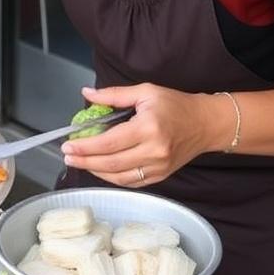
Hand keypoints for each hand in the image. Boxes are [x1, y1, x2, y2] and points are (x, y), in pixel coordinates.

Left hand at [60, 84, 219, 186]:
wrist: (205, 124)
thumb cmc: (176, 105)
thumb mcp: (145, 92)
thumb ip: (114, 94)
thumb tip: (87, 94)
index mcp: (148, 128)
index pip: (109, 142)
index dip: (85, 146)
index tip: (68, 145)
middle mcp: (154, 151)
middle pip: (111, 163)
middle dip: (85, 161)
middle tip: (68, 156)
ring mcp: (158, 167)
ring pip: (119, 177)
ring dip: (95, 171)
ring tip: (79, 163)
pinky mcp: (161, 176)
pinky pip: (131, 182)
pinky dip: (112, 178)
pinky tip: (100, 169)